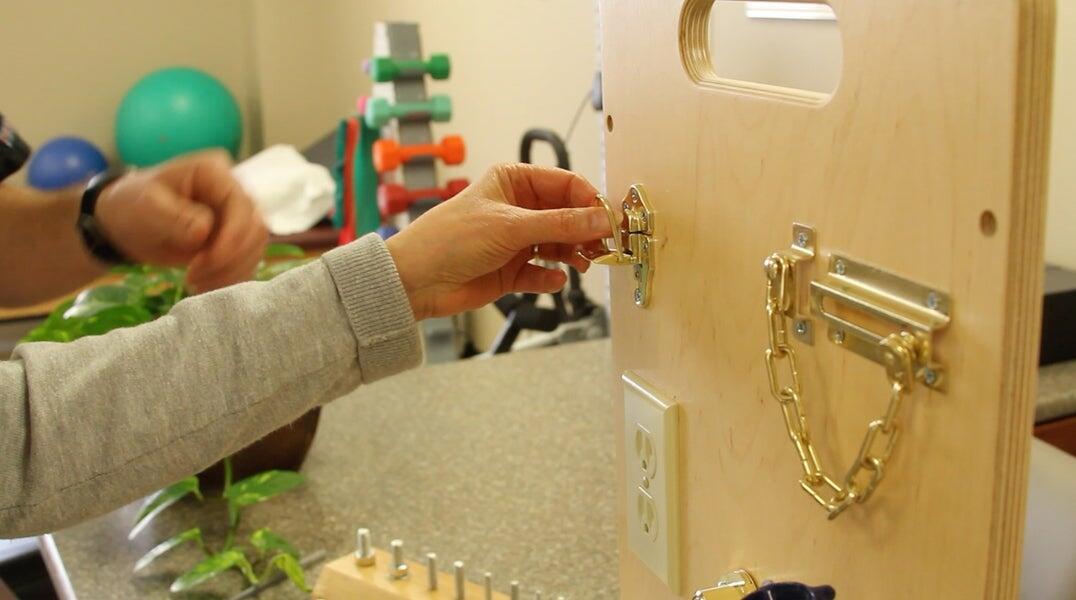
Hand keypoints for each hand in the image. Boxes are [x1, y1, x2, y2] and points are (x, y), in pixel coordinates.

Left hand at [95, 151, 268, 291]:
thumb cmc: (131, 205)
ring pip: (255, 248)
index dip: (230, 239)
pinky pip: (247, 261)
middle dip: (229, 259)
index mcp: (215, 172)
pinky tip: (205, 285)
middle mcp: (233, 191)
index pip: (242, 207)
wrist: (124, 223)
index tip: (200, 264)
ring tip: (197, 284)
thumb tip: (205, 231)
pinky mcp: (234, 238)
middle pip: (255, 229)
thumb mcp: (145, 205)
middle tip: (195, 277)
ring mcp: (236, 216)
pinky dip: (230, 278)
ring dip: (231, 272)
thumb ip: (175, 216)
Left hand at [386, 163, 611, 319]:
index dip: (591, 202)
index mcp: (515, 181)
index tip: (611, 221)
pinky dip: (551, 277)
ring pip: (559, 244)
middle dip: (587, 232)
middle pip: (568, 216)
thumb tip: (602, 220)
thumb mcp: (510, 227)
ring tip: (584, 265)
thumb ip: (560, 224)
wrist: (415, 280)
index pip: (567, 184)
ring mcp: (516, 239)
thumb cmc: (451, 238)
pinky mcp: (511, 270)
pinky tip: (552, 280)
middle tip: (605, 248)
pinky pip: (542, 272)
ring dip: (573, 255)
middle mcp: (518, 208)